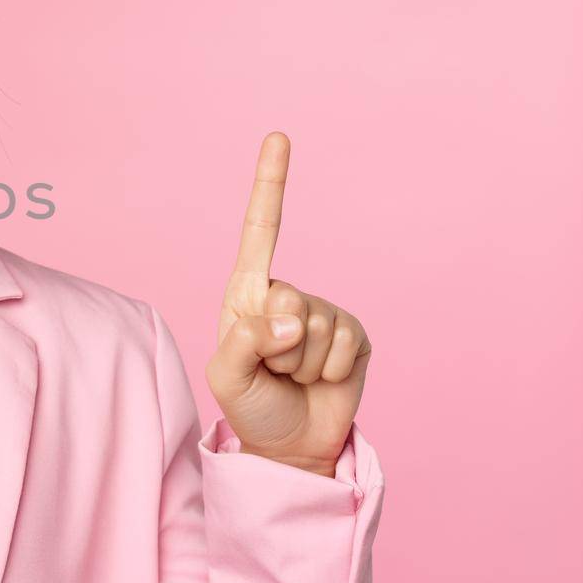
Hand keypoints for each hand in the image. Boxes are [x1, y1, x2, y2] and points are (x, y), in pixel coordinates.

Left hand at [204, 132, 371, 476]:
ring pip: (317, 327)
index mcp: (248, 292)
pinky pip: (346, 344)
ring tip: (294, 377)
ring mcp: (324, 313)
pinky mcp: (355, 336)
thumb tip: (290, 319)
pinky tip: (321, 381)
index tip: (278, 136)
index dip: (270, 183)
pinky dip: (331, 372)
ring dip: (303, 364)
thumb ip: (246, 342)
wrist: (290, 445)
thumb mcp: (227, 376)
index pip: (261, 229)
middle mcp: (286, 294)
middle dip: (278, 344)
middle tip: (274, 369)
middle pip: (290, 296)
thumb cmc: (251, 404)